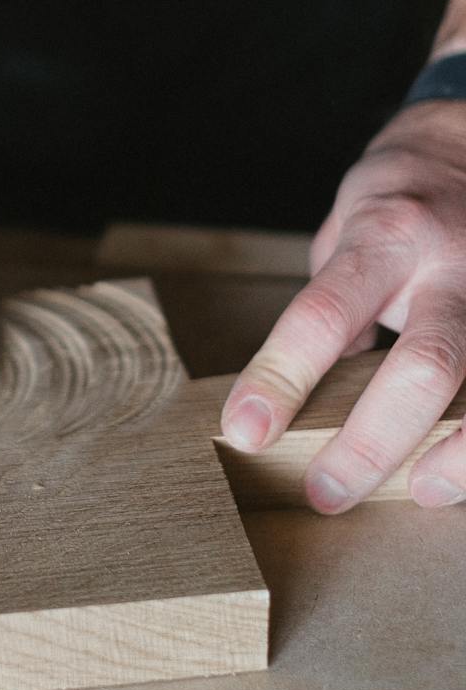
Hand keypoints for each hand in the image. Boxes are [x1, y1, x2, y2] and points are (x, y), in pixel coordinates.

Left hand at [222, 99, 465, 511]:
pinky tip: (461, 465)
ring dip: (457, 455)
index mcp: (387, 236)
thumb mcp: (348, 231)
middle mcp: (453, 265)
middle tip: (326, 493)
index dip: (280, 378)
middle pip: (425, 365)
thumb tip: (298, 395)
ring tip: (418, 492)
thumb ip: (334, 308)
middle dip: (372, 441)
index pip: (323, 315)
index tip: (245, 430)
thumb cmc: (401, 197)